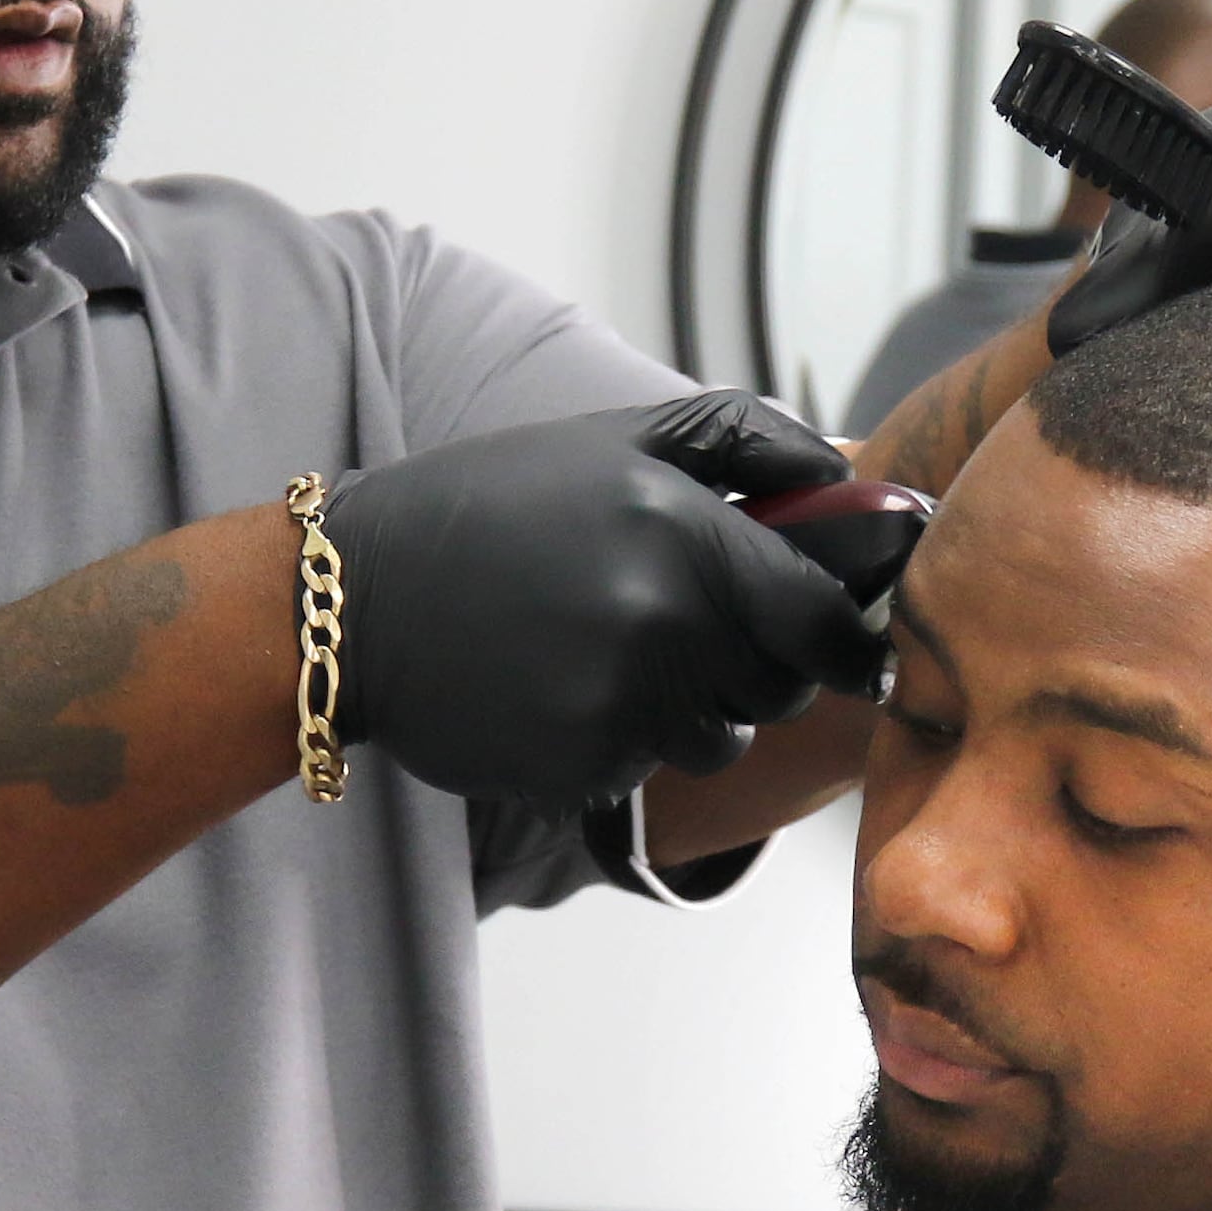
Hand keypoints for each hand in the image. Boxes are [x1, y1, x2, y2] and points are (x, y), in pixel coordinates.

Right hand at [331, 393, 891, 800]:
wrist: (357, 599)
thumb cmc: (496, 505)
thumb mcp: (616, 438)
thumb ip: (745, 442)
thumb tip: (854, 477)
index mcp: (686, 538)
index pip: (823, 618)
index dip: (844, 635)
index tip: (845, 640)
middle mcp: (664, 629)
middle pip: (781, 687)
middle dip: (758, 665)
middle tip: (693, 627)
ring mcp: (622, 709)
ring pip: (719, 739)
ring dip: (692, 710)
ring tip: (610, 654)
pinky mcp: (581, 772)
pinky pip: (645, 771)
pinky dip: (620, 742)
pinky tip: (558, 691)